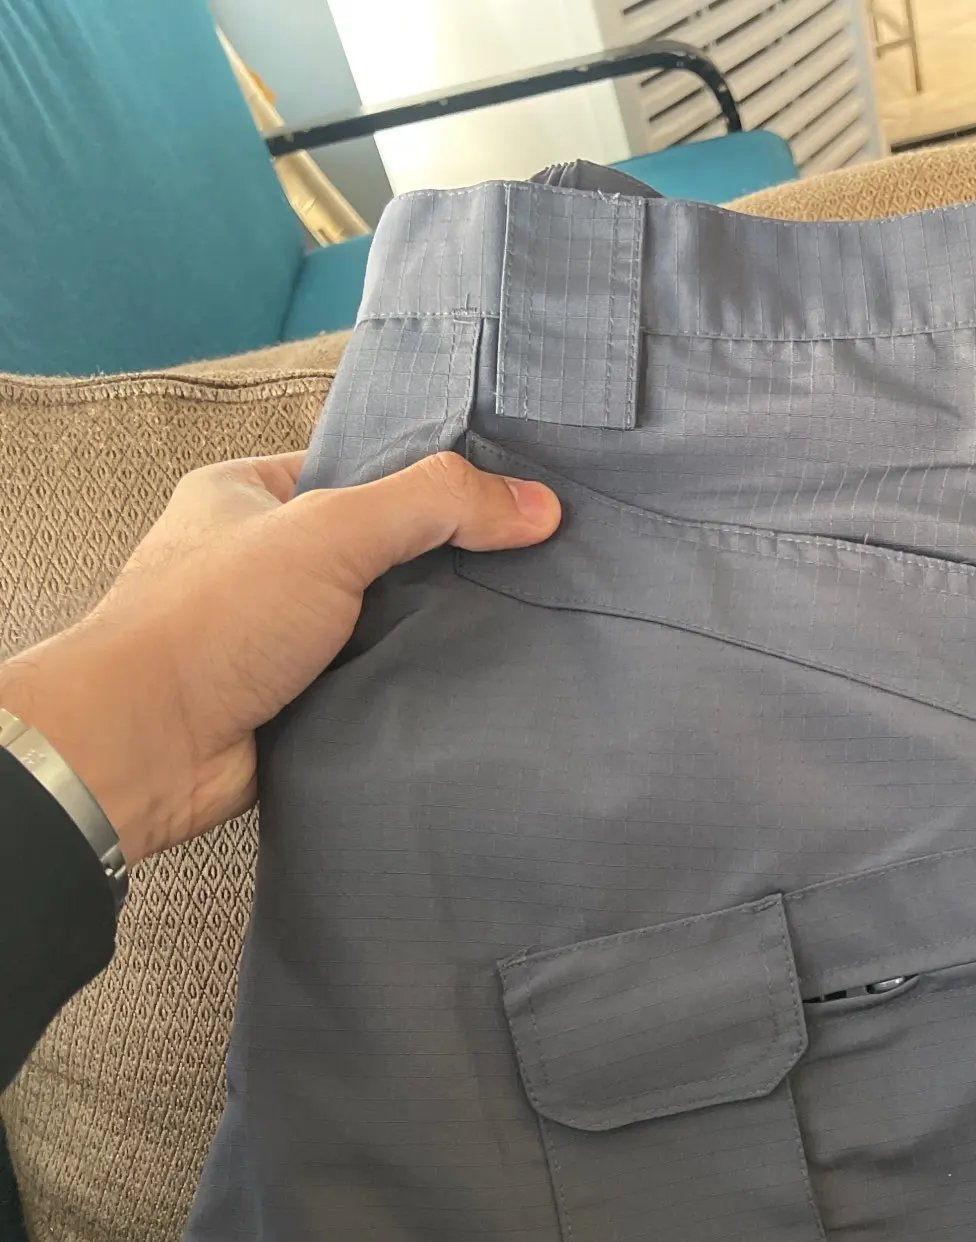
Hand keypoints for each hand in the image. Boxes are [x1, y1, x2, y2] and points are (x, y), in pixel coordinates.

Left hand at [0, 452, 559, 863]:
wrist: (148, 748)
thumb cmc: (216, 617)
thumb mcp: (332, 530)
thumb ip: (434, 506)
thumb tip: (540, 504)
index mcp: (245, 496)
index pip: (355, 472)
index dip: (427, 484)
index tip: (506, 500)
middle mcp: (257, 565)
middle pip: (376, 554)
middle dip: (442, 569)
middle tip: (529, 570)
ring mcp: (275, 642)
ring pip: (377, 628)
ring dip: (431, 639)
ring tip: (521, 631)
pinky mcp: (293, 710)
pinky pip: (370, 690)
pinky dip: (410, 693)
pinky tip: (473, 691)